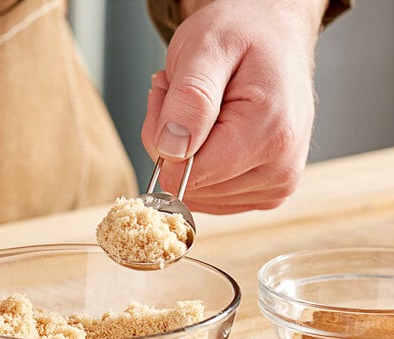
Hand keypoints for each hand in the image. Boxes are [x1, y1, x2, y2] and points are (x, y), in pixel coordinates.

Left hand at [141, 0, 326, 213]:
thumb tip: (171, 151)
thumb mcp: (206, 47)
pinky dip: (197, 168)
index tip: (171, 96)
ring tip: (201, 109)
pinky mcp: (264, 194)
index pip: (189, 174)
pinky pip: (208, 197)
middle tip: (184, 97)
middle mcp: (280, 169)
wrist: (274, 36)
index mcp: (272, 134)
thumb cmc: (244, 35)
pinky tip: (210, 132)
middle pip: (190, 186)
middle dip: (172, 144)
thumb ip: (189, 99)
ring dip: (183, 155)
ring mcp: (274, 186)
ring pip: (195, 194)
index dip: (165, 138)